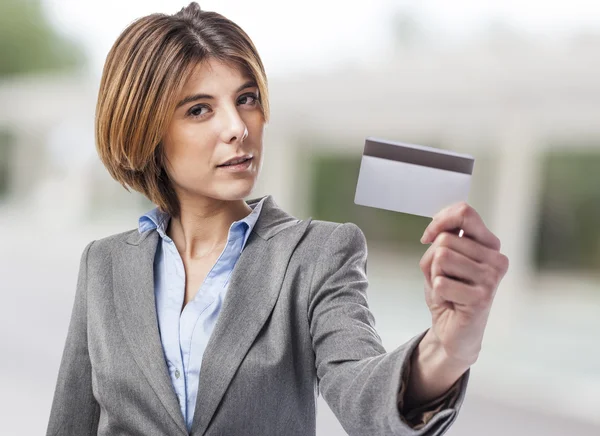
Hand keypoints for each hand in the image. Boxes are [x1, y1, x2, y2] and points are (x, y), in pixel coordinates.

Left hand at [419, 202, 508, 364]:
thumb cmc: (448, 291)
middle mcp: (496, 258)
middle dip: (433, 260)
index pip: (464, 212)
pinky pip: (441, 282)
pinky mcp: (482, 297)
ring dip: (435, 276)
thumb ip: (441, 239)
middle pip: (445, 239)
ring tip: (448, 289)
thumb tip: (436, 233)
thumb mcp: (440, 259)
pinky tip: (451, 302)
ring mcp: (492, 278)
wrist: (453, 331)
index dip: (439, 221)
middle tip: (444, 278)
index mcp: (489, 244)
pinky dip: (437, 293)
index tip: (427, 237)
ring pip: (441, 257)